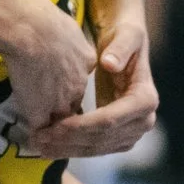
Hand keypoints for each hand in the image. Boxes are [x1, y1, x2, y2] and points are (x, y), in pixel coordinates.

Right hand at [0, 0, 96, 137]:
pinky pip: (39, 131)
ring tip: (44, 141)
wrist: (30, 29)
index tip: (58, 94)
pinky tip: (31, 141)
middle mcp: (77, 84)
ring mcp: (60, 101)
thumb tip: (60, 32)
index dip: (67, 91)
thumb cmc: (43, 19)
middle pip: (73, 108)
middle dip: (67, 119)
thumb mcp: (66, 23)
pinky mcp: (40, 112)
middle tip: (57, 127)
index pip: (79, 84)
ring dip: (54, 133)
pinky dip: (36, 137)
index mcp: (84, 62)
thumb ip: (67, 36)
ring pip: (60, 126)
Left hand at [20, 17, 156, 158]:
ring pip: (96, 148)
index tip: (55, 126)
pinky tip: (50, 146)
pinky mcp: (119, 137)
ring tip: (38, 145)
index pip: (109, 120)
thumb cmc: (124, 37)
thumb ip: (120, 47)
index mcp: (145, 99)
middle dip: (68, 141)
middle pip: (101, 138)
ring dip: (66, 149)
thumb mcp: (126, 34)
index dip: (80, 126)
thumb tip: (109, 64)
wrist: (126, 47)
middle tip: (38, 139)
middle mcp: (143, 121)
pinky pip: (95, 148)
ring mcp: (132, 132)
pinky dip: (72, 148)